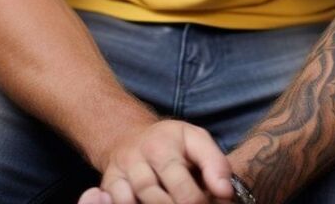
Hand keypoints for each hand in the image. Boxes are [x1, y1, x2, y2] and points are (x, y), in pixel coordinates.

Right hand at [78, 120, 232, 203]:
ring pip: (135, 201)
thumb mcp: (195, 141)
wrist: (129, 137)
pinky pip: (117, 201)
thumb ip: (215, 163)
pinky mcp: (108, 183)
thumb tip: (225, 191)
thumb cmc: (170, 144)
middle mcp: (140, 155)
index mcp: (165, 144)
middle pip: (157, 198)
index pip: (182, 186)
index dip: (198, 202)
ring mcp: (122, 170)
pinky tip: (144, 203)